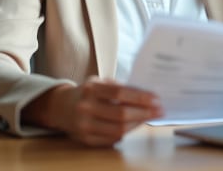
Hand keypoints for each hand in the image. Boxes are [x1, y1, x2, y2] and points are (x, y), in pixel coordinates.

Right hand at [24, 77, 163, 146]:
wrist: (62, 107)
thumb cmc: (88, 92)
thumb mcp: (100, 82)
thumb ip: (120, 87)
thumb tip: (148, 96)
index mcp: (91, 88)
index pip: (120, 93)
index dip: (140, 97)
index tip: (156, 99)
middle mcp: (86, 107)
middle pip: (121, 114)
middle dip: (144, 113)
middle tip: (160, 110)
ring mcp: (84, 125)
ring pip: (118, 129)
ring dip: (138, 124)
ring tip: (150, 117)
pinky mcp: (85, 139)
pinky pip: (112, 139)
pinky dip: (126, 133)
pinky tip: (135, 126)